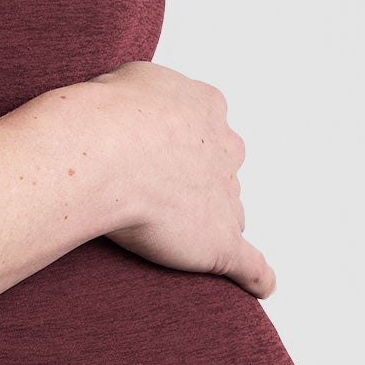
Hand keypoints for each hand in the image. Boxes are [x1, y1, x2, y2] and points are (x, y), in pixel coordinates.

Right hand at [82, 62, 274, 298]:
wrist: (106, 153)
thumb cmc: (108, 116)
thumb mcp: (130, 79)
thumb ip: (148, 94)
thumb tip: (141, 105)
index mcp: (207, 109)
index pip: (206, 130)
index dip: (179, 145)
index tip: (151, 154)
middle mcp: (224, 149)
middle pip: (221, 172)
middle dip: (196, 183)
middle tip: (152, 192)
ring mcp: (226, 197)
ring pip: (228, 213)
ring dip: (206, 223)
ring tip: (169, 236)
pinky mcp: (221, 242)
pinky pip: (249, 264)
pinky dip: (254, 276)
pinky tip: (258, 284)